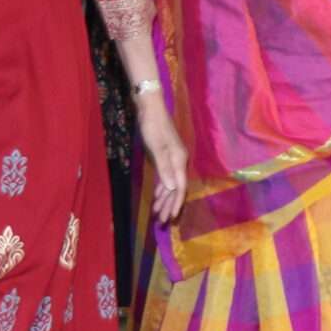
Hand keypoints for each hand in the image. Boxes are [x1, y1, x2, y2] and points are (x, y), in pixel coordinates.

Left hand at [131, 97, 189, 225]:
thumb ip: (165, 168)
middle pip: (176, 189)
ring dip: (164, 199)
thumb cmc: (153, 127)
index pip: (180, 188)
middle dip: (170, 206)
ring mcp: (172, 159)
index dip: (176, 204)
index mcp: (179, 161)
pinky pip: (165, 178)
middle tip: (162, 222)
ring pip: (171, 185)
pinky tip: (157, 196)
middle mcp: (179, 162)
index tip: (170, 218)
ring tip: (157, 214)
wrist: (150, 108)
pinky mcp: (164, 156)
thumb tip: (173, 189)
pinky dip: (162, 188)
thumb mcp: (157, 148)